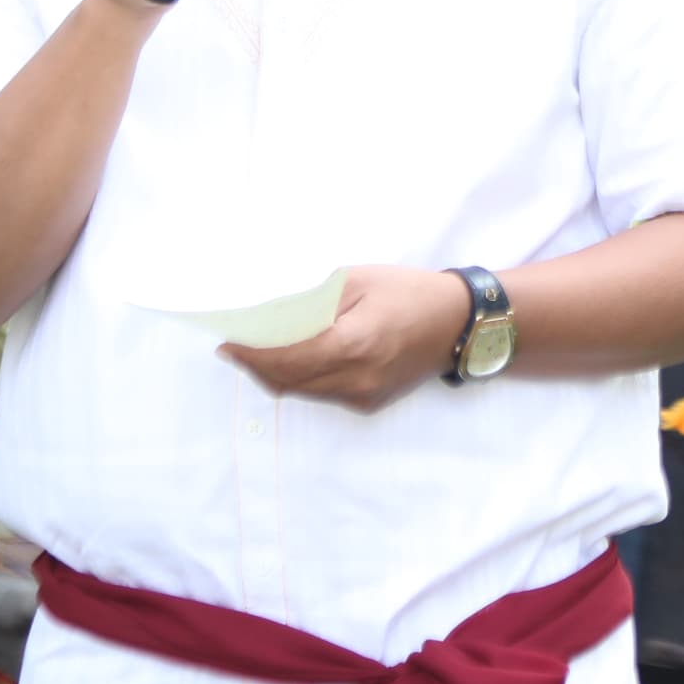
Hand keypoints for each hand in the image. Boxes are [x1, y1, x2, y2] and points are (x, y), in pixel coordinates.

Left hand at [223, 265, 467, 411]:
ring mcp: (363, 396)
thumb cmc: (408, 291)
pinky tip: (297, 359)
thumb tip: (271, 317)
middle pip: (287, 381)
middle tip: (236, 348)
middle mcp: (356, 379)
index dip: (251, 355)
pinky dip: (302, 378)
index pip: (286, 359)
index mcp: (353, 344)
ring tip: (259, 352)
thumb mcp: (357, 281)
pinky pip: (323, 393)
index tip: (227, 345)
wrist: (457, 323)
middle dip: (256, 366)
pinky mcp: (368, 403)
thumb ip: (312, 302)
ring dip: (276, 374)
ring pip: (303, 391)